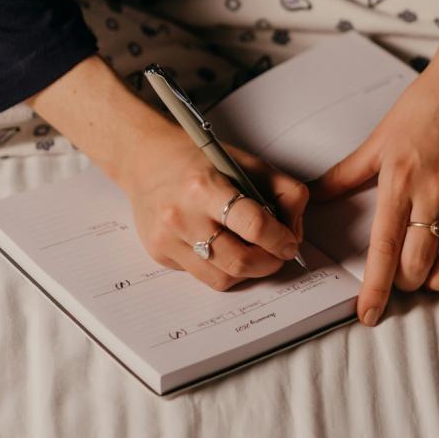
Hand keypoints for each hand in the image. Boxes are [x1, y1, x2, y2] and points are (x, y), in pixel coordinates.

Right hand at [26, 55, 305, 291]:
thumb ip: (282, 189)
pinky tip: (225, 248)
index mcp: (204, 186)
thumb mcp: (245, 161)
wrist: (143, 158)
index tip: (290, 242)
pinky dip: (223, 269)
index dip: (281, 239)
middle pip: (240, 261)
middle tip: (279, 254)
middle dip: (269, 263)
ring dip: (249, 272)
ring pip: (222, 279)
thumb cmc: (197, 158)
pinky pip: (202, 276)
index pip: (253, 224)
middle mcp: (181, 216)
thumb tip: (295, 230)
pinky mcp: (159, 254)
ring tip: (256, 254)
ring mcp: (167, 239)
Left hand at [312, 43, 438, 323]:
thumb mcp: (378, 139)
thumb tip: (313, 196)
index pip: (384, 247)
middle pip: (420, 261)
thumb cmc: (424, 106)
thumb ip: (346, 175)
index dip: (376, 287)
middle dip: (407, 284)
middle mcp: (434, 193)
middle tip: (400, 285)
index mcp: (399, 181)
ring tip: (426, 285)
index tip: (367, 314)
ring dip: (438, 282)